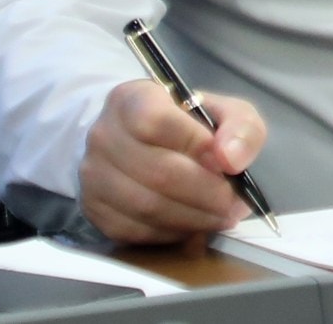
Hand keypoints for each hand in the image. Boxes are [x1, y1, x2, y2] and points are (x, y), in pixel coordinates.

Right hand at [81, 79, 267, 246]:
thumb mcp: (223, 111)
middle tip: (234, 203)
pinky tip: (194, 225)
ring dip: (193, 217)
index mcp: (131, 100)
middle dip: (205, 193)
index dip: (195, 145)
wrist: (137, 141)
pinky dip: (171, 232)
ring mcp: (93, 176)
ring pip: (145, 207)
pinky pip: (135, 230)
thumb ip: (240, 127)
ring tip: (222, 216)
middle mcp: (104, 137)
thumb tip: (231, 159)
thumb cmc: (185, 124)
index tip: (227, 163)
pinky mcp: (94, 210)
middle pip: (156, 172)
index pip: (156, 122)